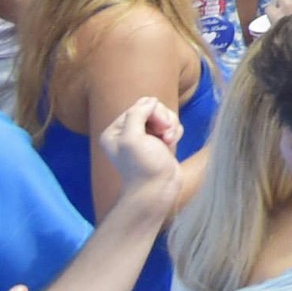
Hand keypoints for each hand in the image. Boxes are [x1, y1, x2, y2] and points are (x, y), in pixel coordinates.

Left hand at [94, 97, 187, 217]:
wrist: (158, 189)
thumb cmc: (143, 166)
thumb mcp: (132, 138)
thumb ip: (137, 114)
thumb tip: (150, 100)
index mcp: (115, 131)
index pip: (139, 107)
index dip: (153, 114)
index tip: (159, 130)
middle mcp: (128, 132)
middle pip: (154, 110)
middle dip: (164, 120)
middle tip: (165, 136)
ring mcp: (145, 138)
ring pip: (165, 117)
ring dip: (171, 127)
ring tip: (169, 142)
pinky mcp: (160, 143)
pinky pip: (171, 126)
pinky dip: (175, 133)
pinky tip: (172, 144)